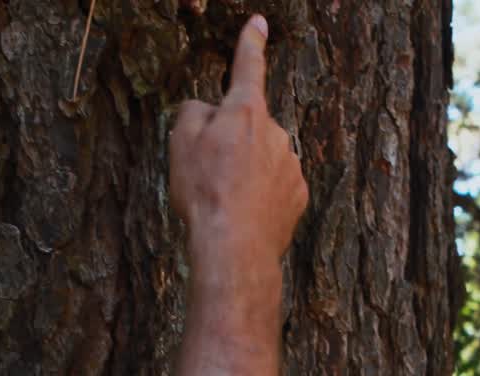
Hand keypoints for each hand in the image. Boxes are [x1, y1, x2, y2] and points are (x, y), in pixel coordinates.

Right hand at [169, 15, 308, 284]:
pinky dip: (262, 195)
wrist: (234, 247)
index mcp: (245, 112)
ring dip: (248, 172)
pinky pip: (277, 186)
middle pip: (249, 127)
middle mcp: (275, 132)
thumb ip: (193, 114)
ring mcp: (291, 164)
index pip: (248, 68)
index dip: (250, 44)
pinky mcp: (299, 194)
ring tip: (227, 199)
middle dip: (232, 143)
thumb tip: (206, 110)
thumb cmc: (204, 193)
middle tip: (210, 174)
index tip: (258, 24)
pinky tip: (246, 213)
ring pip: (264, 158)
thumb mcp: (179, 145)